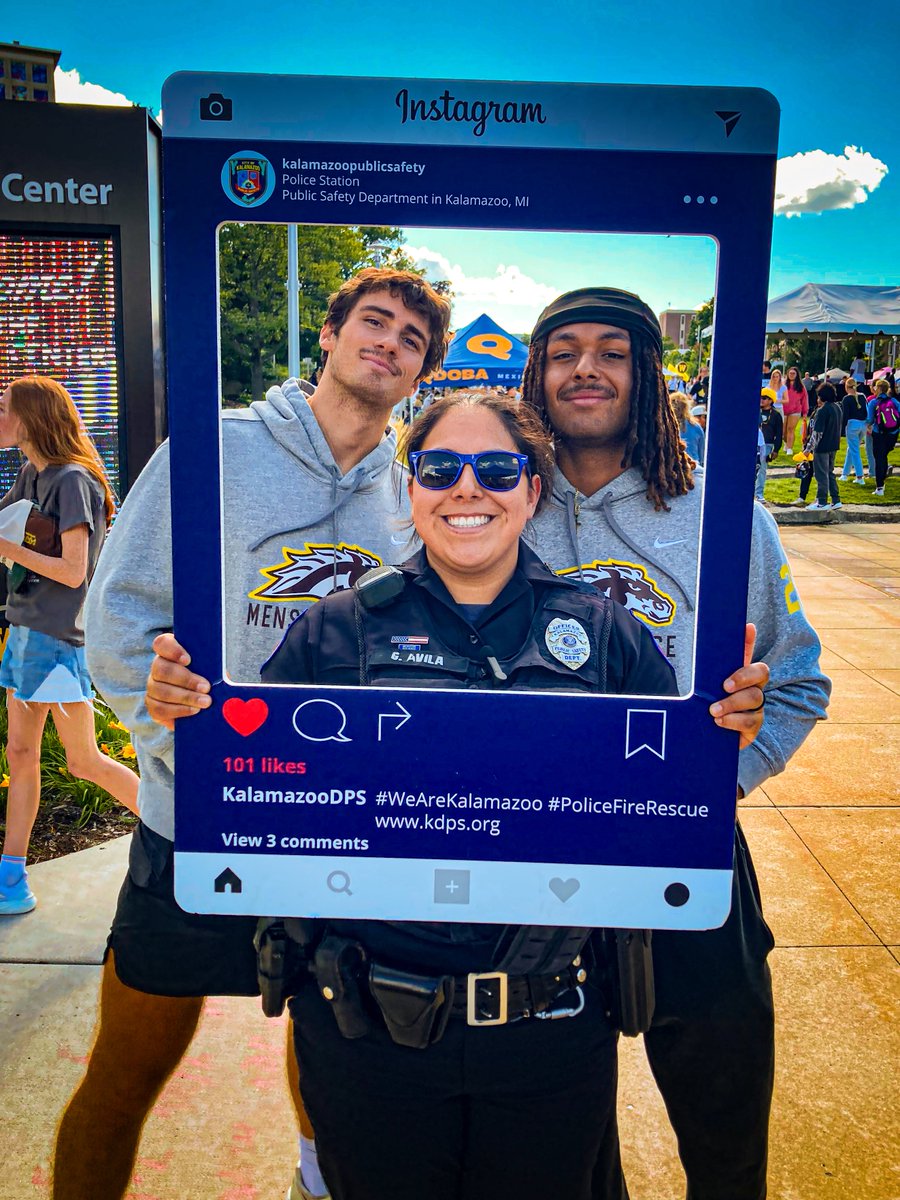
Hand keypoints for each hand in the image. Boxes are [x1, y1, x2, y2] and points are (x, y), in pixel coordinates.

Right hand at [145, 633, 211, 729]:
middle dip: (186, 679)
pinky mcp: (153, 706)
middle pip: (161, 669)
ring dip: (185, 697)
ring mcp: (153, 686)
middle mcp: (158, 666)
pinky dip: (178, 711)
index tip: (188, 660)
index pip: (162, 644)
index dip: (172, 651)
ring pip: (161, 691)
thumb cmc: (210, 678)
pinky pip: (159, 709)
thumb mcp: (213, 669)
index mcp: (170, 650)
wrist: (207, 700)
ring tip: (205, 702)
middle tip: (206, 687)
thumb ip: (213, 667)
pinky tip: (193, 711)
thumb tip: (218, 675)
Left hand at [708, 623, 767, 749]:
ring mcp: (756, 713)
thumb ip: (727, 653)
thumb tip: (748, 625)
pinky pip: (749, 724)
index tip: (731, 670)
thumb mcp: (714, 675)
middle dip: (741, 682)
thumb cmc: (713, 696)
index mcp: (748, 679)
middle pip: (757, 684)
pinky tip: (719, 722)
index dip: (748, 663)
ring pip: (754, 703)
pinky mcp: (751, 731)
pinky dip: (733, 722)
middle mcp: (756, 694)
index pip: (759, 669)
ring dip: (732, 705)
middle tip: (723, 687)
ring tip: (713, 711)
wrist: (705, 728)